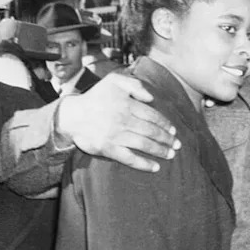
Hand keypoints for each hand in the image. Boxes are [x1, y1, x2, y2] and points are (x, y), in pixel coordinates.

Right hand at [56, 72, 179, 171]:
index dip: (165, 124)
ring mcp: (115, 135)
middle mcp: (122, 119)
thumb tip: (152, 97)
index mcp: (126, 103)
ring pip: (144, 144)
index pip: (152, 115)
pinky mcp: (107, 149)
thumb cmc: (96, 97)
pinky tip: (155, 168)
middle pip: (151, 131)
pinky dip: (144, 164)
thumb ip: (134, 84)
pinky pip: (129, 158)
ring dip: (160, 150)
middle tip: (177, 145)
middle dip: (167, 139)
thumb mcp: (113, 81)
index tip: (173, 130)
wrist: (72, 116)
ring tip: (171, 154)